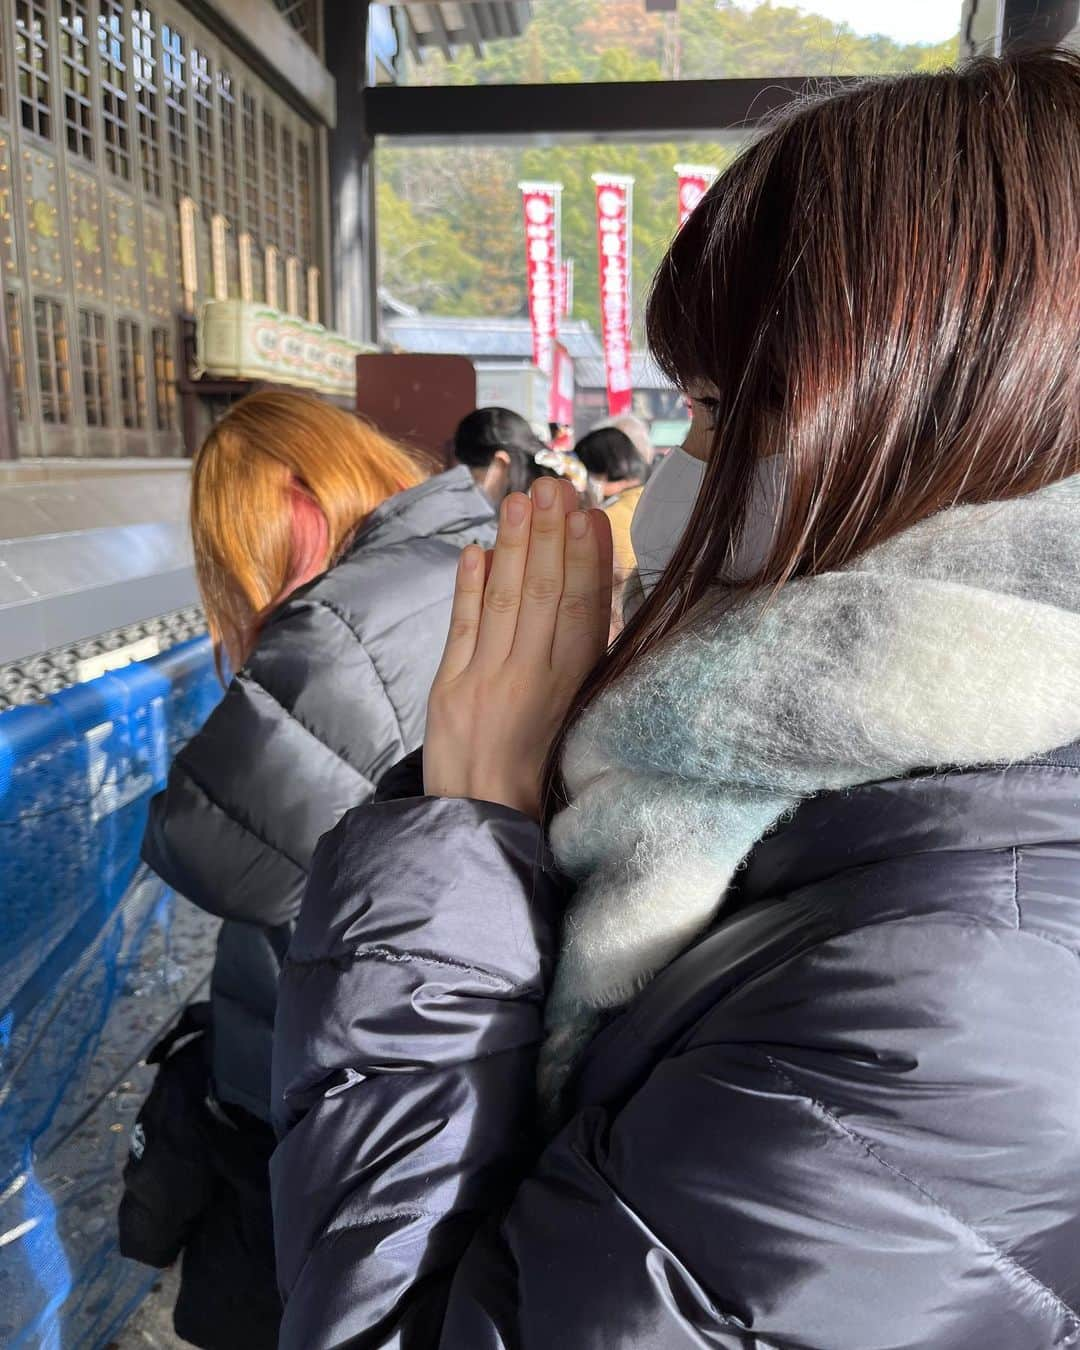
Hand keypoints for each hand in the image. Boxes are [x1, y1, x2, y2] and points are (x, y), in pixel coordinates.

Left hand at [424, 477, 613, 819]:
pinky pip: (461, 630)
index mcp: (570, 689)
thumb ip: (577, 657)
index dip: (587, 561)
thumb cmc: (537, 770)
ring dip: (512, 548)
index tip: (590, 516)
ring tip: (518, 501)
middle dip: (548, 537)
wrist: (484, 820)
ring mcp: (485, 685)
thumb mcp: (574, 714)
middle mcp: (530, 682)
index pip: (582, 613)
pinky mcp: (448, 692)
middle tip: (553, 487)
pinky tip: (476, 551)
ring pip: (505, 604)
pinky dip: (468, 589)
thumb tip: (586, 594)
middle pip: (543, 597)